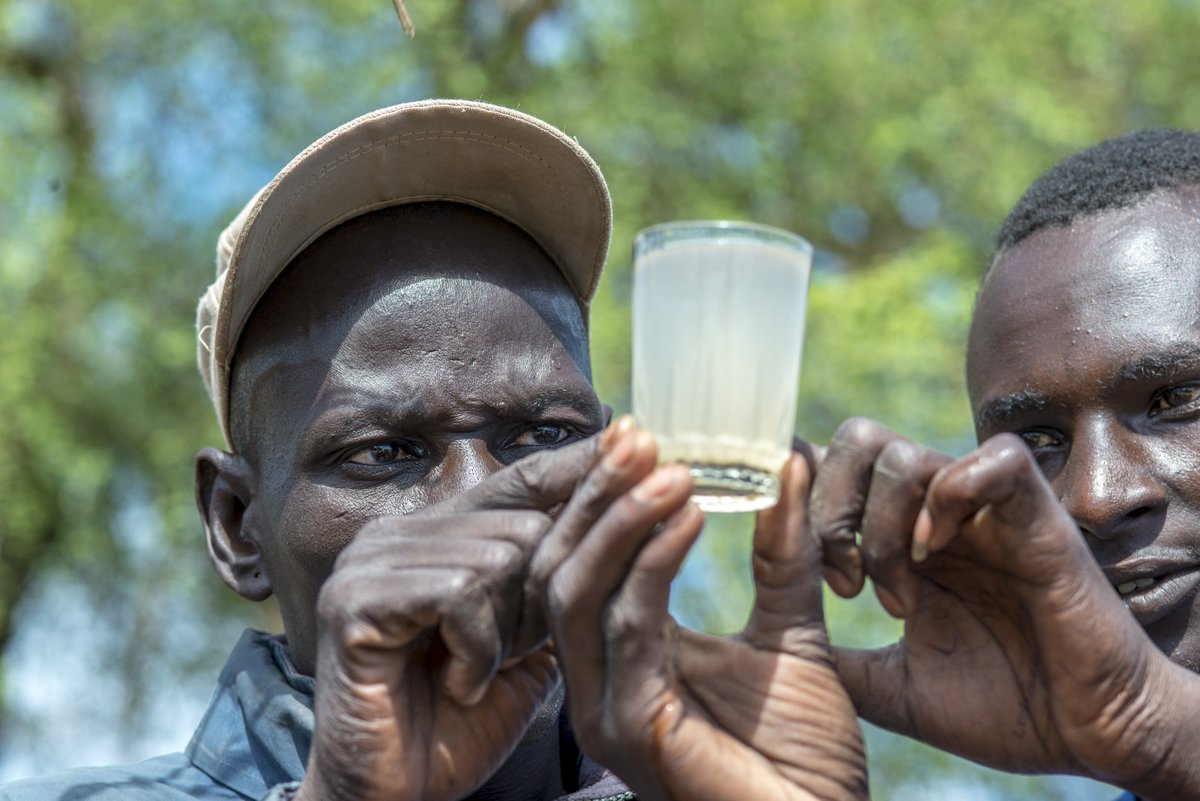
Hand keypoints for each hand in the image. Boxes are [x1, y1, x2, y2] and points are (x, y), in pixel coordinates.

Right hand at [296, 437, 599, 800]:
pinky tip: (455, 683)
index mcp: (438, 534)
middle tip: (508, 656)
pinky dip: (475, 650)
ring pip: (498, 557)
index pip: (523, 480)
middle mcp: (400, 531)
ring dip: (506, 634)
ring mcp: (371, 560)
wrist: (394, 797)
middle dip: (540, 602)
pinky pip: (459, 593)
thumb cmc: (457, 722)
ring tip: (474, 674)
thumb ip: (552, 586)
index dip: (580, 467)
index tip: (637, 438)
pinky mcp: (354, 599)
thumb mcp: (523, 643)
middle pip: (523, 525)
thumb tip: (615, 518)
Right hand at [537, 424, 867, 800]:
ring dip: (618, 521)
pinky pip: (627, 628)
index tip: (639, 432)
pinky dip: (652, 565)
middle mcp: (596, 680)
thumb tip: (789, 463)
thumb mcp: (791, 634)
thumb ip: (783, 554)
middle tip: (641, 436)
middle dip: (597, 496)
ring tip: (670, 470)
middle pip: (560, 566)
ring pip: (574, 592)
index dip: (602, 494)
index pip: (583, 560)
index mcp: (622, 656)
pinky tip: (689, 518)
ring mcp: (604, 707)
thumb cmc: (804, 754)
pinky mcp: (631, 728)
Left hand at [813, 422, 1199, 797]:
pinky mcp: (1039, 519)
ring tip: (896, 598)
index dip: (796, 487)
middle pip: (856, 440)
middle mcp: (936, 516)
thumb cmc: (1005, 709)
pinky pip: (995, 459)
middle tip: (842, 582)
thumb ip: (836, 657)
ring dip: (881, 527)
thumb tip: (771, 645)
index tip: (787, 551)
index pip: (831, 466)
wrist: (1089, 738)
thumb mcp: (893, 687)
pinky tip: (938, 554)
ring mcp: (985, 513)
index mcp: (900, 541)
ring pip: (903, 453)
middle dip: (828, 508)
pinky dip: (953, 495)